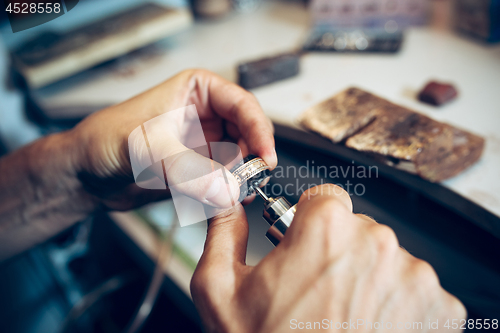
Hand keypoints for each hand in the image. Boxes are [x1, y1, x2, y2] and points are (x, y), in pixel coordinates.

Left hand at [70, 69, 276, 210]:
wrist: (85, 176)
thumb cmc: (105, 141)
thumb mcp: (147, 148)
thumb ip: (188, 170)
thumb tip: (227, 188)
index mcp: (197, 91)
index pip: (243, 104)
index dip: (259, 130)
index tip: (266, 157)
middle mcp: (206, 116)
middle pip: (248, 133)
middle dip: (253, 157)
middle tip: (253, 181)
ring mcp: (205, 145)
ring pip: (240, 159)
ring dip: (243, 178)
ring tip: (238, 193)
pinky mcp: (200, 171)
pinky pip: (225, 180)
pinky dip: (229, 192)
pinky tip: (223, 201)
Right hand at [191, 184, 465, 332]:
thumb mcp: (219, 290)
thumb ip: (222, 231)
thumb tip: (225, 202)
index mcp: (326, 228)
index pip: (324, 196)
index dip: (308, 221)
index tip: (304, 243)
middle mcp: (378, 243)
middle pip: (356, 227)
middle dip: (336, 249)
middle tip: (315, 289)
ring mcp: (414, 276)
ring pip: (385, 257)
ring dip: (366, 276)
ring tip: (340, 314)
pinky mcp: (439, 308)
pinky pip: (412, 288)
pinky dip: (393, 302)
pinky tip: (366, 326)